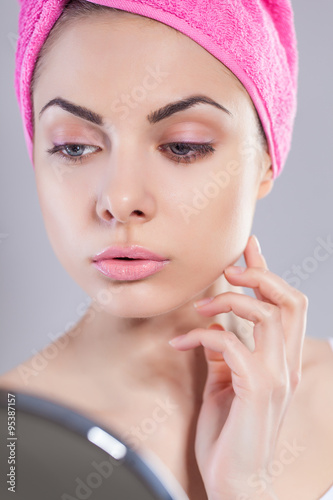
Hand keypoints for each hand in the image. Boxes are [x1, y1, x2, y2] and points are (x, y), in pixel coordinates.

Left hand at [169, 235, 307, 499]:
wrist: (234, 480)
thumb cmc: (229, 433)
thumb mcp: (226, 383)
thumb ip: (226, 354)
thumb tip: (214, 327)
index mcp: (281, 360)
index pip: (285, 305)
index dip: (267, 271)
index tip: (247, 247)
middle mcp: (286, 364)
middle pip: (289, 300)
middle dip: (259, 275)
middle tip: (228, 271)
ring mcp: (275, 376)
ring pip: (266, 314)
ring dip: (228, 303)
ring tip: (199, 308)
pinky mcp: (257, 390)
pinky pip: (230, 344)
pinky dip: (202, 336)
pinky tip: (180, 345)